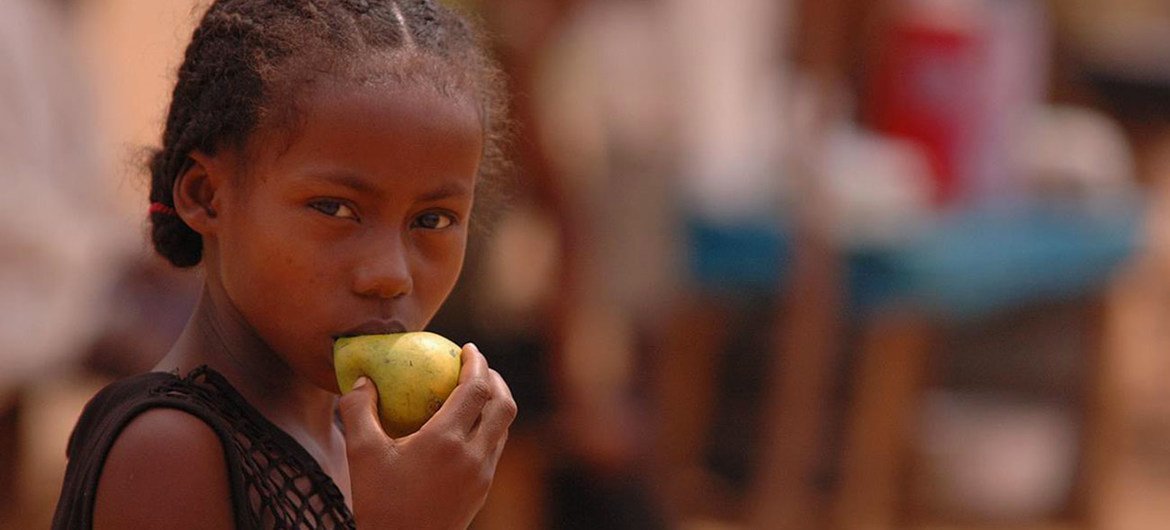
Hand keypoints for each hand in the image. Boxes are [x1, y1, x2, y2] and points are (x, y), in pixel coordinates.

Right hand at [338, 343, 516, 528]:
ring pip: (503, 429)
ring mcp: (483, 475)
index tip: (468, 348)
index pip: (477, 389)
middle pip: (504, 405)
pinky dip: (488, 428)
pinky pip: (494, 449)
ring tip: (475, 393)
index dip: (477, 363)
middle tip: (478, 367)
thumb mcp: (361, 454)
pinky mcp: (483, 491)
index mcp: (447, 441)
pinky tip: (465, 428)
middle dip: (496, 379)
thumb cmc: (379, 503)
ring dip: (495, 404)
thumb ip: (359, 410)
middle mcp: (473, 456)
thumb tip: (362, 379)